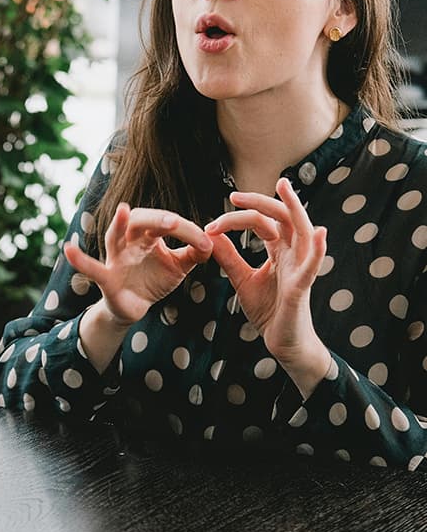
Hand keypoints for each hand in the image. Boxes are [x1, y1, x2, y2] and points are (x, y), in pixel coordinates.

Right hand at [66, 204, 212, 327]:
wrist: (134, 308)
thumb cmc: (154, 279)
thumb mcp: (179, 266)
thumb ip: (195, 253)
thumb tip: (213, 241)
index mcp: (149, 235)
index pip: (167, 224)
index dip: (186, 231)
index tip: (206, 243)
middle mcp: (129, 241)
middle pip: (139, 220)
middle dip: (156, 219)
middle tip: (173, 223)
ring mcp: (115, 258)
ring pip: (114, 236)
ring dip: (118, 224)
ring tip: (122, 212)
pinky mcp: (106, 278)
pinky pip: (92, 268)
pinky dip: (80, 260)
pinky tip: (68, 251)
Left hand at [204, 178, 330, 395]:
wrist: (282, 342)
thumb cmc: (268, 310)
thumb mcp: (242, 279)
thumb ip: (229, 258)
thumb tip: (210, 235)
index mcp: (279, 251)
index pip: (262, 222)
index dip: (238, 218)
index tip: (212, 224)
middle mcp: (293, 254)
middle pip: (282, 218)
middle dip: (261, 202)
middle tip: (235, 196)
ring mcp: (300, 269)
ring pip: (303, 231)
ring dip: (295, 209)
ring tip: (286, 189)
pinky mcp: (302, 288)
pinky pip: (313, 266)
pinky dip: (317, 250)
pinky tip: (320, 233)